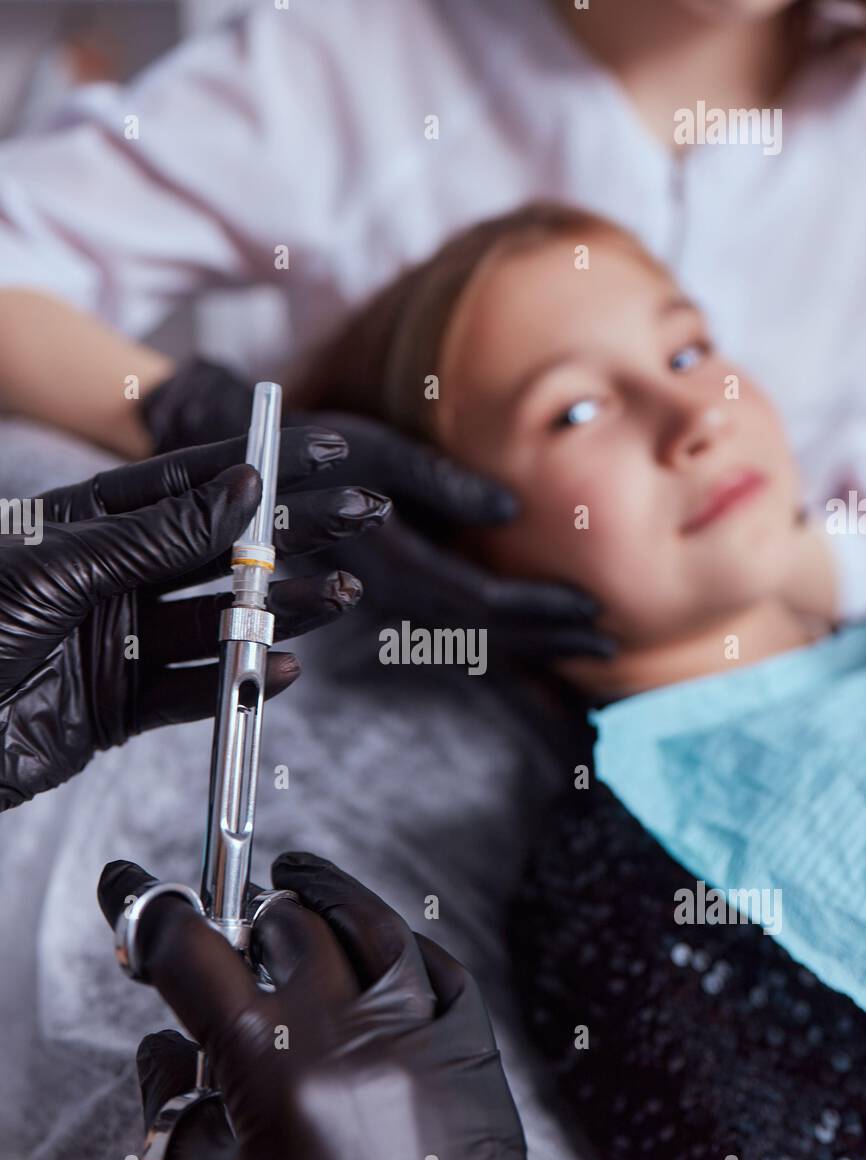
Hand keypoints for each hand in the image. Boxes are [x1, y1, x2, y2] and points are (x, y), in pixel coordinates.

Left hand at [0, 430, 387, 810]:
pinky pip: (190, 692)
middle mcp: (107, 578)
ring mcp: (114, 642)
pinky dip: (235, 684)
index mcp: (84, 524)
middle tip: (360, 517)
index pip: (188, 484)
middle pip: (216, 551)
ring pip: (215, 624)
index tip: (320, 450)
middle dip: (290, 536)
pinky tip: (278, 667)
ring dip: (278, 613)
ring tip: (340, 595)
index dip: (258, 466)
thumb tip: (244, 491)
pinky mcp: (115, 708)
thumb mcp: (60, 568)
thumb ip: (157, 536)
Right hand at [97, 852, 538, 1159]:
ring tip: (293, 889)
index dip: (148, 914)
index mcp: (282, 1077)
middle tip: (214, 940)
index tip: (133, 896)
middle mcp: (364, 1041)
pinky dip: (401, 948)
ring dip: (323, 903)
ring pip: (373, 926)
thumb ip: (178, 1107)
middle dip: (237, 926)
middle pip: (287, 927)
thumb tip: (170, 1045)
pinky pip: (443, 971)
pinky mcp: (479, 1067)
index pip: (197, 956)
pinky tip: (379, 945)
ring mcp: (432, 1046)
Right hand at [142, 358, 613, 661]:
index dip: (542, 610)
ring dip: (528, 646)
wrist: (237, 476)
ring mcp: (383, 607)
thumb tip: (515, 510)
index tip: (598, 610)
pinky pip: (449, 633)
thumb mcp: (371, 448)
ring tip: (586, 646)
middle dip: (550, 639)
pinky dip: (496, 639)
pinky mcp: (382, 599)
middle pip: (483, 635)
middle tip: (612, 641)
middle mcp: (388, 600)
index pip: (482, 603)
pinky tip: (527, 639)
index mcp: (390, 563)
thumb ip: (443, 480)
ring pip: (468, 641)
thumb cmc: (305, 449)